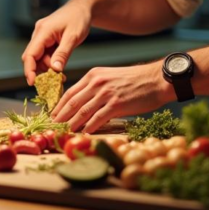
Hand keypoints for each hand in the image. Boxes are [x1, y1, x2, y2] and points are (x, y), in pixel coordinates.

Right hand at [21, 0, 92, 84]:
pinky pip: (44, 55)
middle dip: (40, 72)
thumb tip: (54, 69)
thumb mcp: (73, 37)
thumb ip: (63, 53)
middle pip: (32, 57)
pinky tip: (59, 70)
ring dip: (47, 69)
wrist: (83, 7)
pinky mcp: (47, 39)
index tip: (33, 83)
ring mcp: (42, 36)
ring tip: (61, 77)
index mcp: (43, 31)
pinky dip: (50, 64)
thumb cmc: (79, 18)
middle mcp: (39, 33)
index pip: (29, 54)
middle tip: (53, 83)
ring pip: (39, 58)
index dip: (29, 70)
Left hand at [51, 61, 175, 132]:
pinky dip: (89, 127)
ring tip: (65, 134)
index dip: (59, 107)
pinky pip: (97, 118)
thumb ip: (95, 87)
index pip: (69, 92)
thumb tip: (82, 103)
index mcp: (93, 75)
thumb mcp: (110, 77)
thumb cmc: (134, 80)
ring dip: (72, 125)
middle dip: (60, 117)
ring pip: (82, 112)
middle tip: (53, 129)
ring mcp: (106, 93)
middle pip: (72, 103)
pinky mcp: (116, 104)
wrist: (156, 79)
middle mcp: (96, 83)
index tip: (52, 117)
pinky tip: (85, 134)